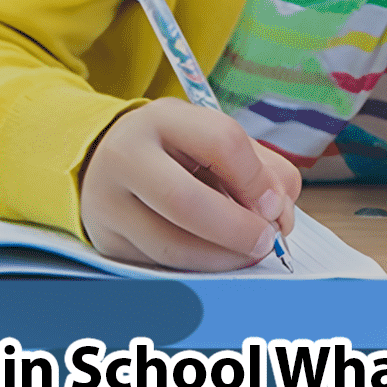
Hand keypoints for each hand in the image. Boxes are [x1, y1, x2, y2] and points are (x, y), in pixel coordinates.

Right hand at [80, 99, 301, 271]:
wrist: (107, 164)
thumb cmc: (175, 152)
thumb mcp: (213, 140)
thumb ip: (260, 169)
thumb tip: (278, 216)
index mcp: (161, 119)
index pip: (220, 142)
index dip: (258, 179)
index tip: (276, 205)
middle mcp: (126, 157)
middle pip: (185, 201)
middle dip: (238, 230)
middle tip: (266, 241)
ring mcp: (108, 204)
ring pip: (172, 246)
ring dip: (223, 258)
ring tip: (246, 253)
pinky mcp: (109, 242)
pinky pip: (163, 266)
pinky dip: (200, 267)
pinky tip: (215, 256)